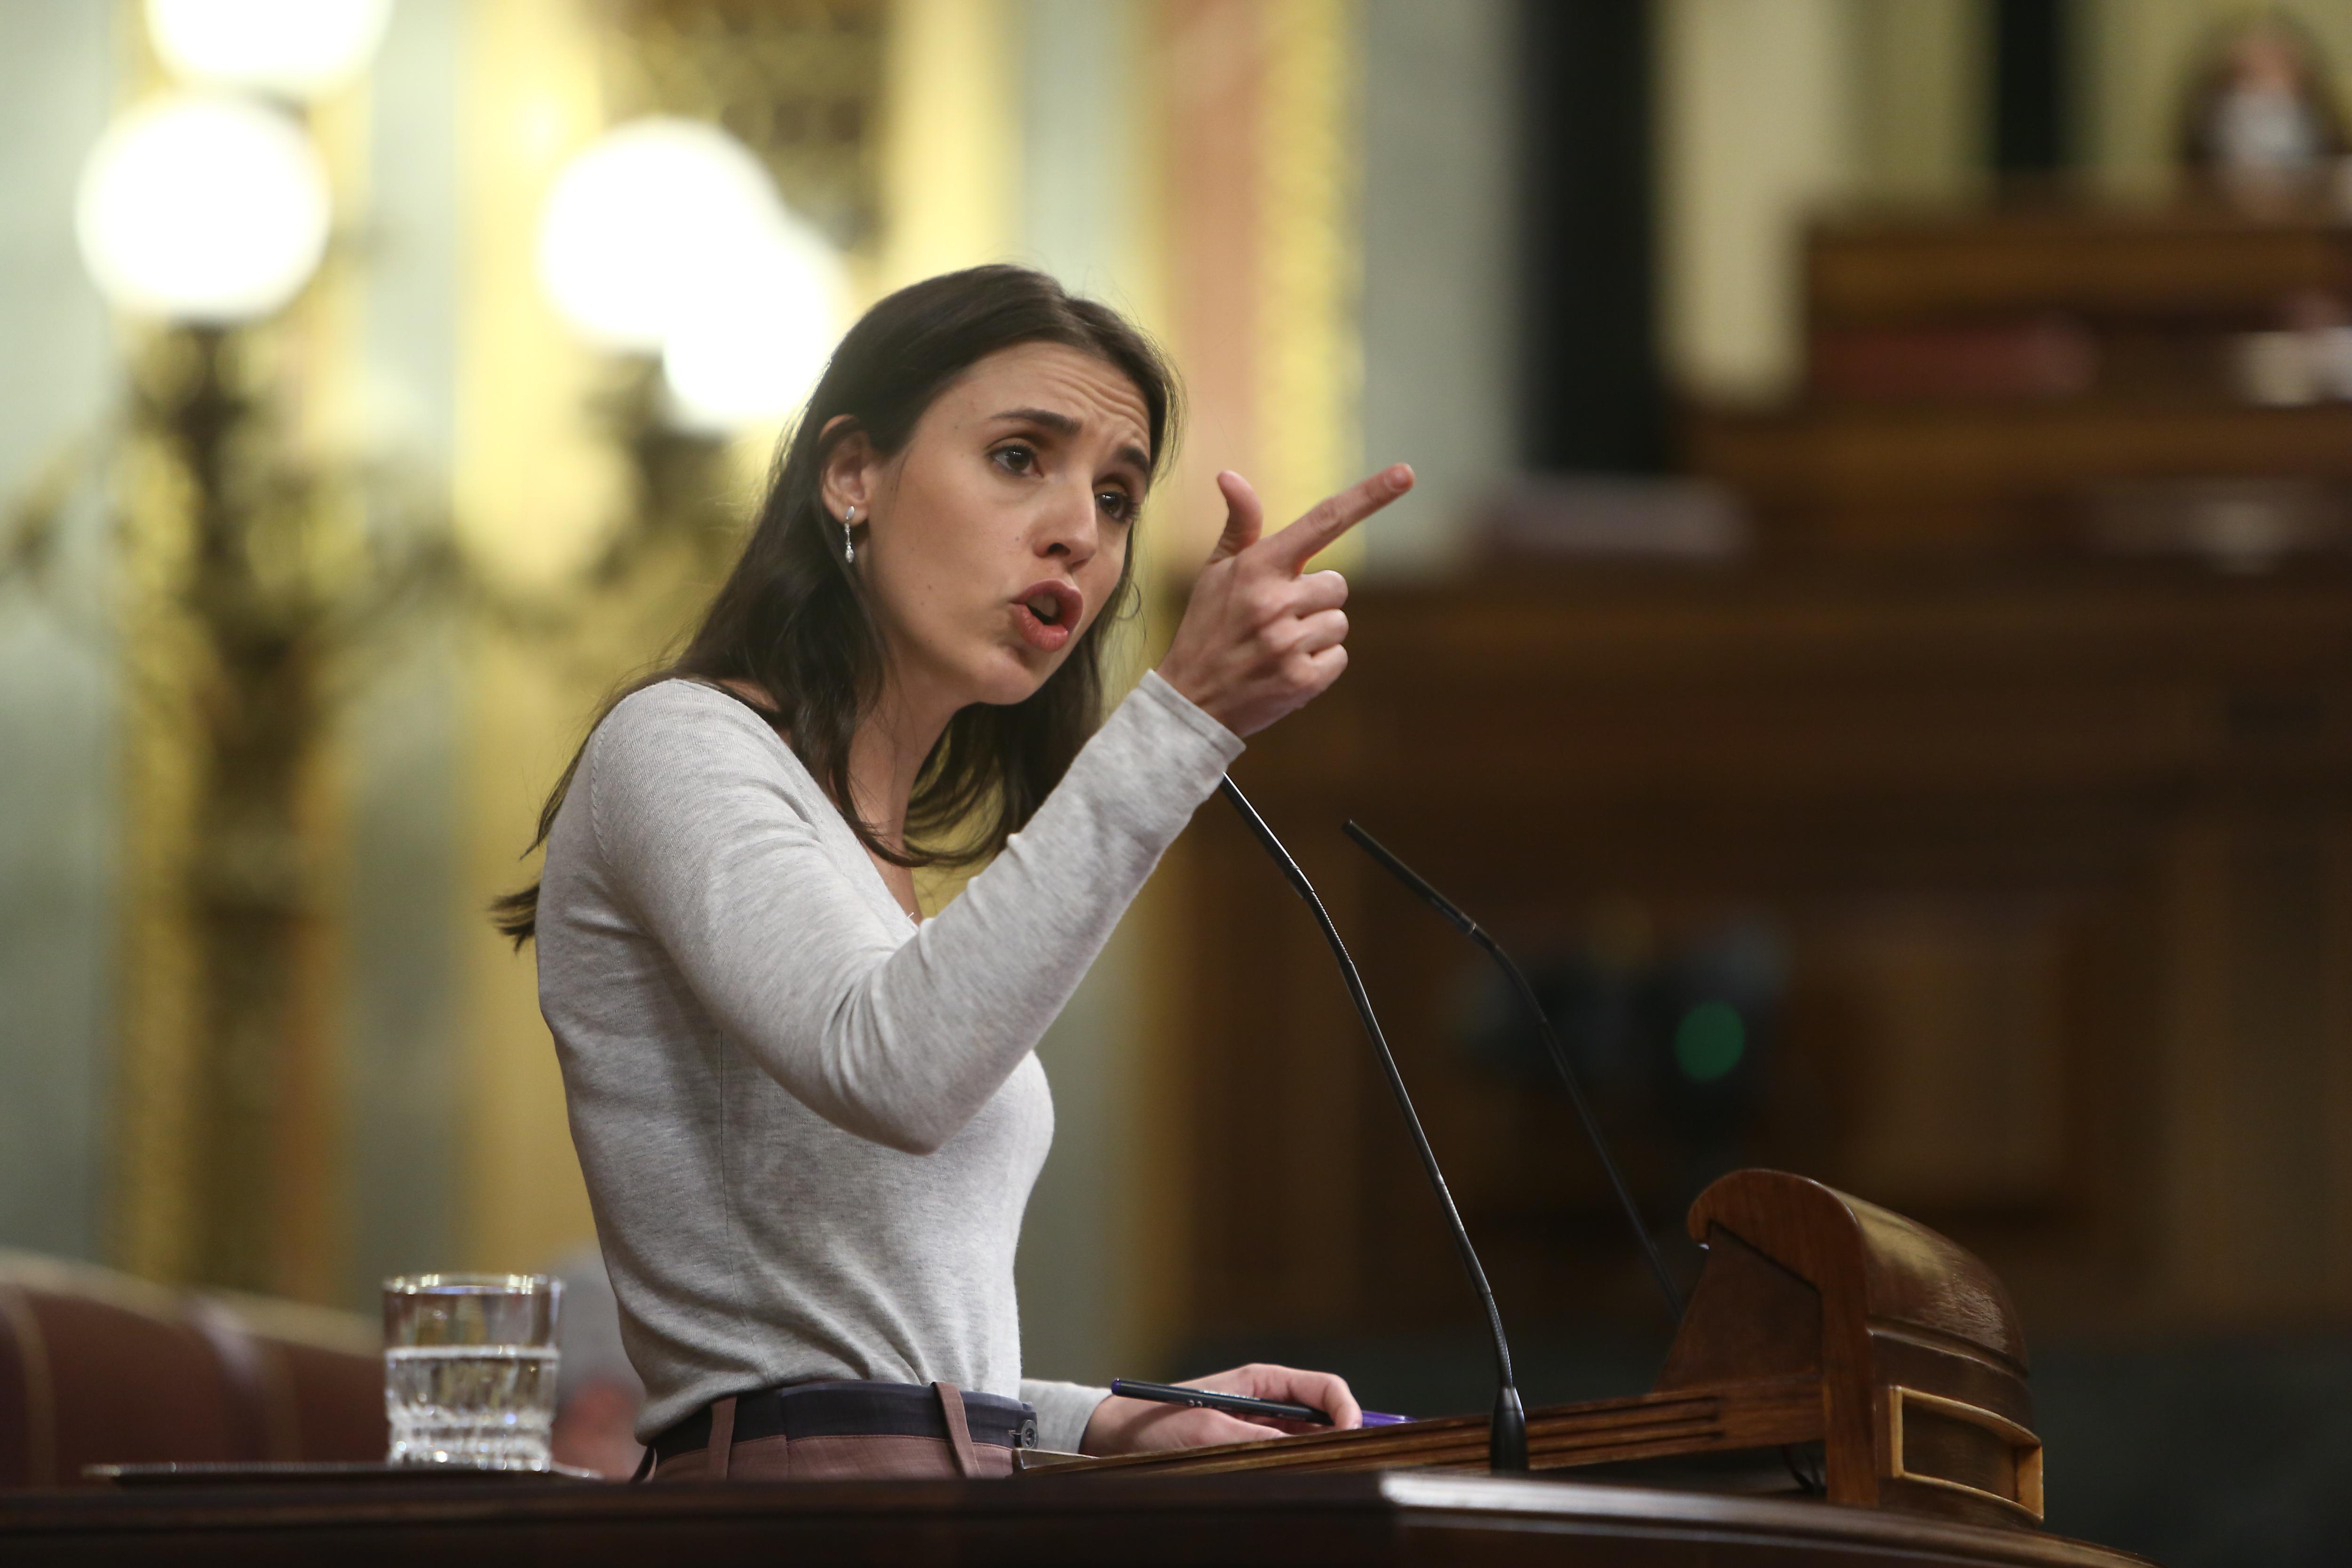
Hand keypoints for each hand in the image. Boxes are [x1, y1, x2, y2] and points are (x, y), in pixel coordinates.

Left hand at [1078, 1363, 1363, 1455]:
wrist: (1117, 1436)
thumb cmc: (1156, 1422)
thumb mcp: (1207, 1430)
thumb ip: (1255, 1437)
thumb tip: (1301, 1451)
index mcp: (1262, 1380)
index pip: (1325, 1388)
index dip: (1348, 1410)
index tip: (1354, 1439)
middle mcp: (1267, 1400)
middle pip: (1325, 1415)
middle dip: (1343, 1438)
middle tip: (1353, 1467)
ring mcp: (1260, 1426)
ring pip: (1310, 1441)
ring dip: (1321, 1457)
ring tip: (1324, 1478)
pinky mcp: (1249, 1448)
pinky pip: (1287, 1457)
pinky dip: (1299, 1469)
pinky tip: (1298, 1483)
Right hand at [1156, 465, 1413, 737]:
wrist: (1191, 700)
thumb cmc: (1207, 628)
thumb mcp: (1215, 572)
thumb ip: (1239, 525)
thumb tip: (1228, 474)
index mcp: (1257, 566)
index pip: (1323, 520)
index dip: (1369, 496)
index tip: (1405, 474)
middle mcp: (1275, 601)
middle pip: (1338, 585)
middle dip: (1315, 600)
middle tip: (1277, 618)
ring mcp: (1288, 643)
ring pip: (1338, 623)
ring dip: (1315, 634)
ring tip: (1276, 646)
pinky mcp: (1301, 680)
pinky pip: (1338, 658)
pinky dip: (1318, 665)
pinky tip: (1284, 669)